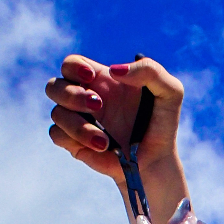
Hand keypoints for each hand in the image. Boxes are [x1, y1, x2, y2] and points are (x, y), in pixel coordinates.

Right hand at [45, 53, 187, 223]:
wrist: (157, 160)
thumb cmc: (161, 123)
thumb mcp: (170, 92)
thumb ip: (151, 71)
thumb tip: (115, 71)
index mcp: (100, 80)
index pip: (71, 64)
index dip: (74, 67)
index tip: (91, 77)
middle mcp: (84, 98)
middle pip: (54, 86)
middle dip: (72, 95)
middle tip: (98, 106)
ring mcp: (78, 121)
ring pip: (57, 113)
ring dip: (79, 126)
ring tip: (105, 141)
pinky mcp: (74, 143)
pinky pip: (57, 135)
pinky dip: (75, 139)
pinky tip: (101, 147)